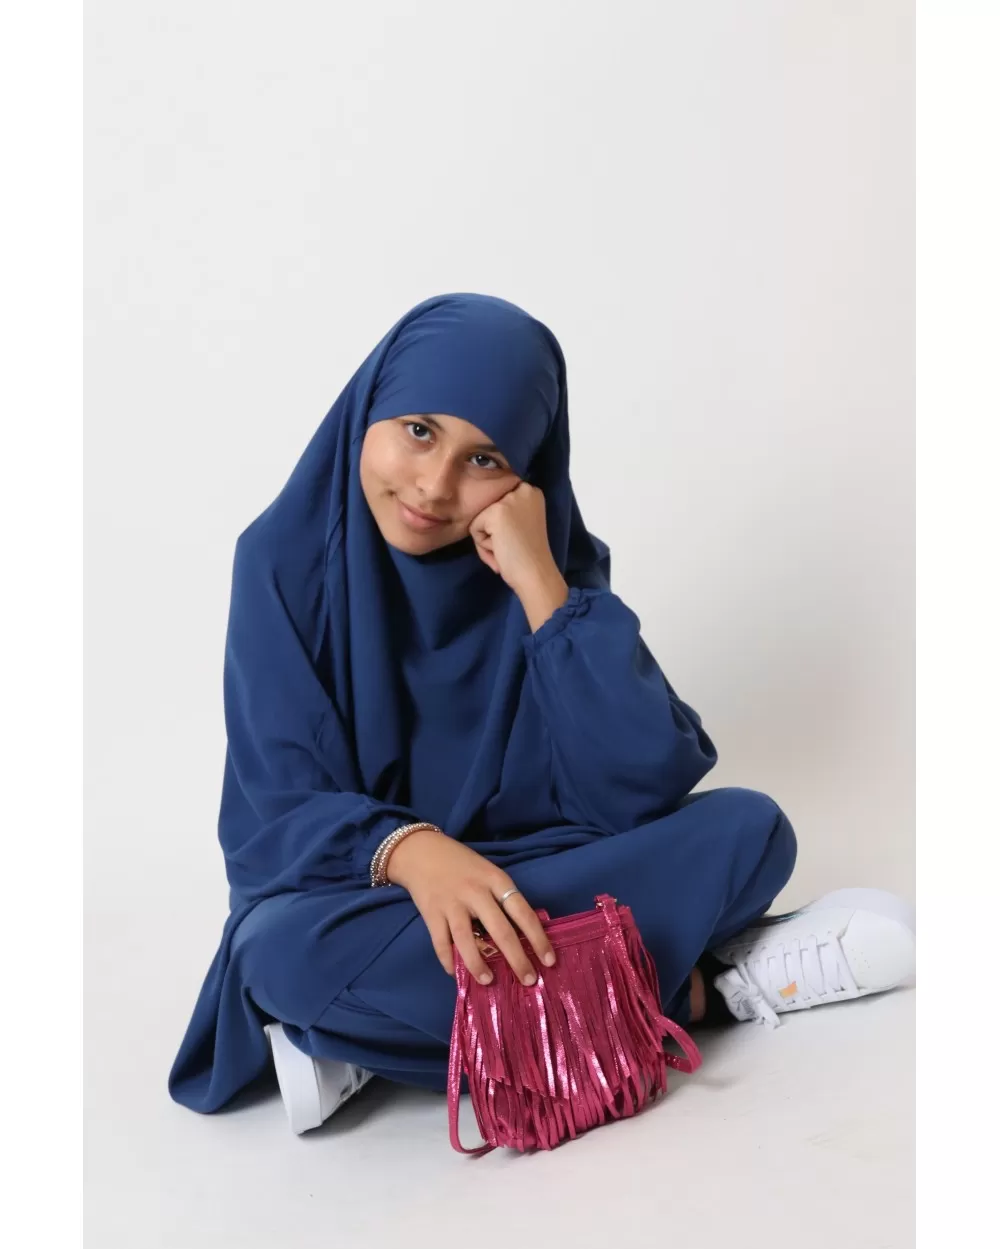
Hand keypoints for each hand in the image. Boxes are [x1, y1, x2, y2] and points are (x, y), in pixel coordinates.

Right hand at [385, 827, 556, 985]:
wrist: (422, 851)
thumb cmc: (462, 865)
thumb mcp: (489, 873)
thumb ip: (503, 898)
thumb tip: (524, 934)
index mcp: (496, 880)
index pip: (522, 912)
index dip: (538, 938)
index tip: (549, 960)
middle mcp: (476, 892)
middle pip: (500, 930)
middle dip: (517, 959)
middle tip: (529, 980)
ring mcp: (452, 903)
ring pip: (467, 940)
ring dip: (479, 964)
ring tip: (489, 981)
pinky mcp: (431, 913)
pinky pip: (441, 943)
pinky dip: (448, 960)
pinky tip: (455, 973)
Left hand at [469, 482, 559, 593]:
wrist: (537, 574)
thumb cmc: (529, 556)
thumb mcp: (523, 523)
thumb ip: (509, 513)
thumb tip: (482, 510)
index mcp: (531, 491)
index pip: (499, 501)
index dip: (502, 524)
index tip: (516, 539)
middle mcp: (523, 489)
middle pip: (488, 509)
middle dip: (494, 532)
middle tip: (511, 547)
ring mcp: (509, 500)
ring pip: (480, 518)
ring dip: (488, 540)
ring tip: (506, 551)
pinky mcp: (495, 513)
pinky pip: (474, 529)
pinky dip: (483, 546)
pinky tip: (501, 552)